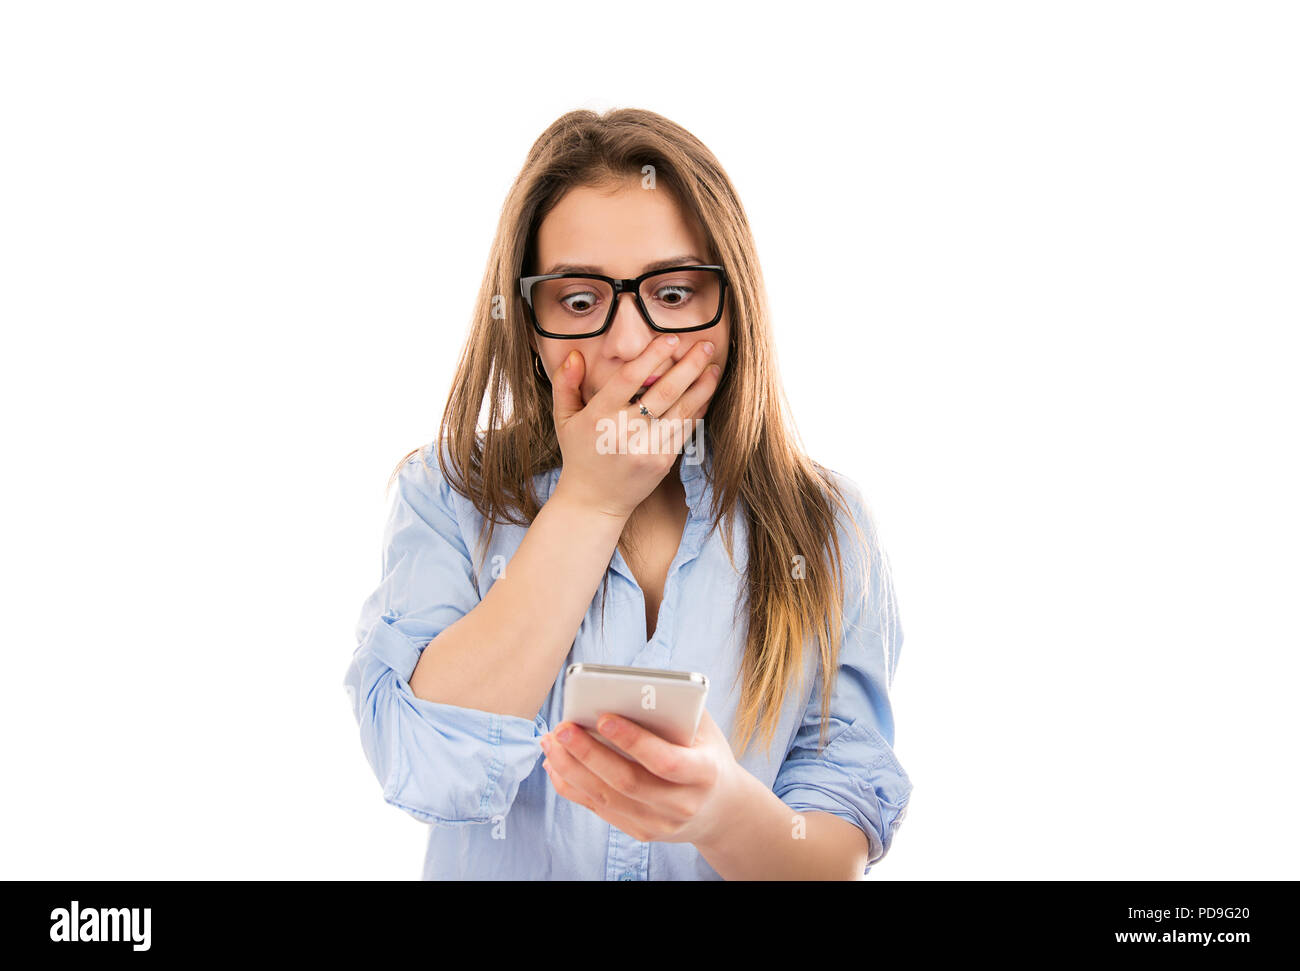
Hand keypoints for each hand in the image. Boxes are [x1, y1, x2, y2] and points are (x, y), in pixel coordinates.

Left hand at [539, 707, 742, 846]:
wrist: (719, 808)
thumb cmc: (706, 754)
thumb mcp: (704, 729)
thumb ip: (676, 708)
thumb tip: (629, 687)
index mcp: (705, 773)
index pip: (666, 761)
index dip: (633, 740)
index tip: (603, 717)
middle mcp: (682, 804)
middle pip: (627, 782)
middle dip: (589, 753)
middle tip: (563, 727)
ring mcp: (660, 824)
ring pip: (606, 798)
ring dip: (572, 768)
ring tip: (551, 741)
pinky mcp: (640, 831)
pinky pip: (598, 809)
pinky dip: (571, 786)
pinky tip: (555, 763)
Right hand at [549, 334, 721, 519]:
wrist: (593, 501)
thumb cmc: (580, 454)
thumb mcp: (564, 418)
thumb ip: (565, 384)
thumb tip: (574, 354)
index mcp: (599, 416)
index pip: (629, 378)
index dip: (652, 356)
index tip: (672, 339)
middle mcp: (623, 431)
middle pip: (663, 391)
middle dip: (689, 366)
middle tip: (706, 346)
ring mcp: (645, 448)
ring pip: (681, 410)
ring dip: (702, 387)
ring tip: (714, 367)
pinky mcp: (662, 462)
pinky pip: (685, 430)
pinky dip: (698, 410)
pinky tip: (706, 394)